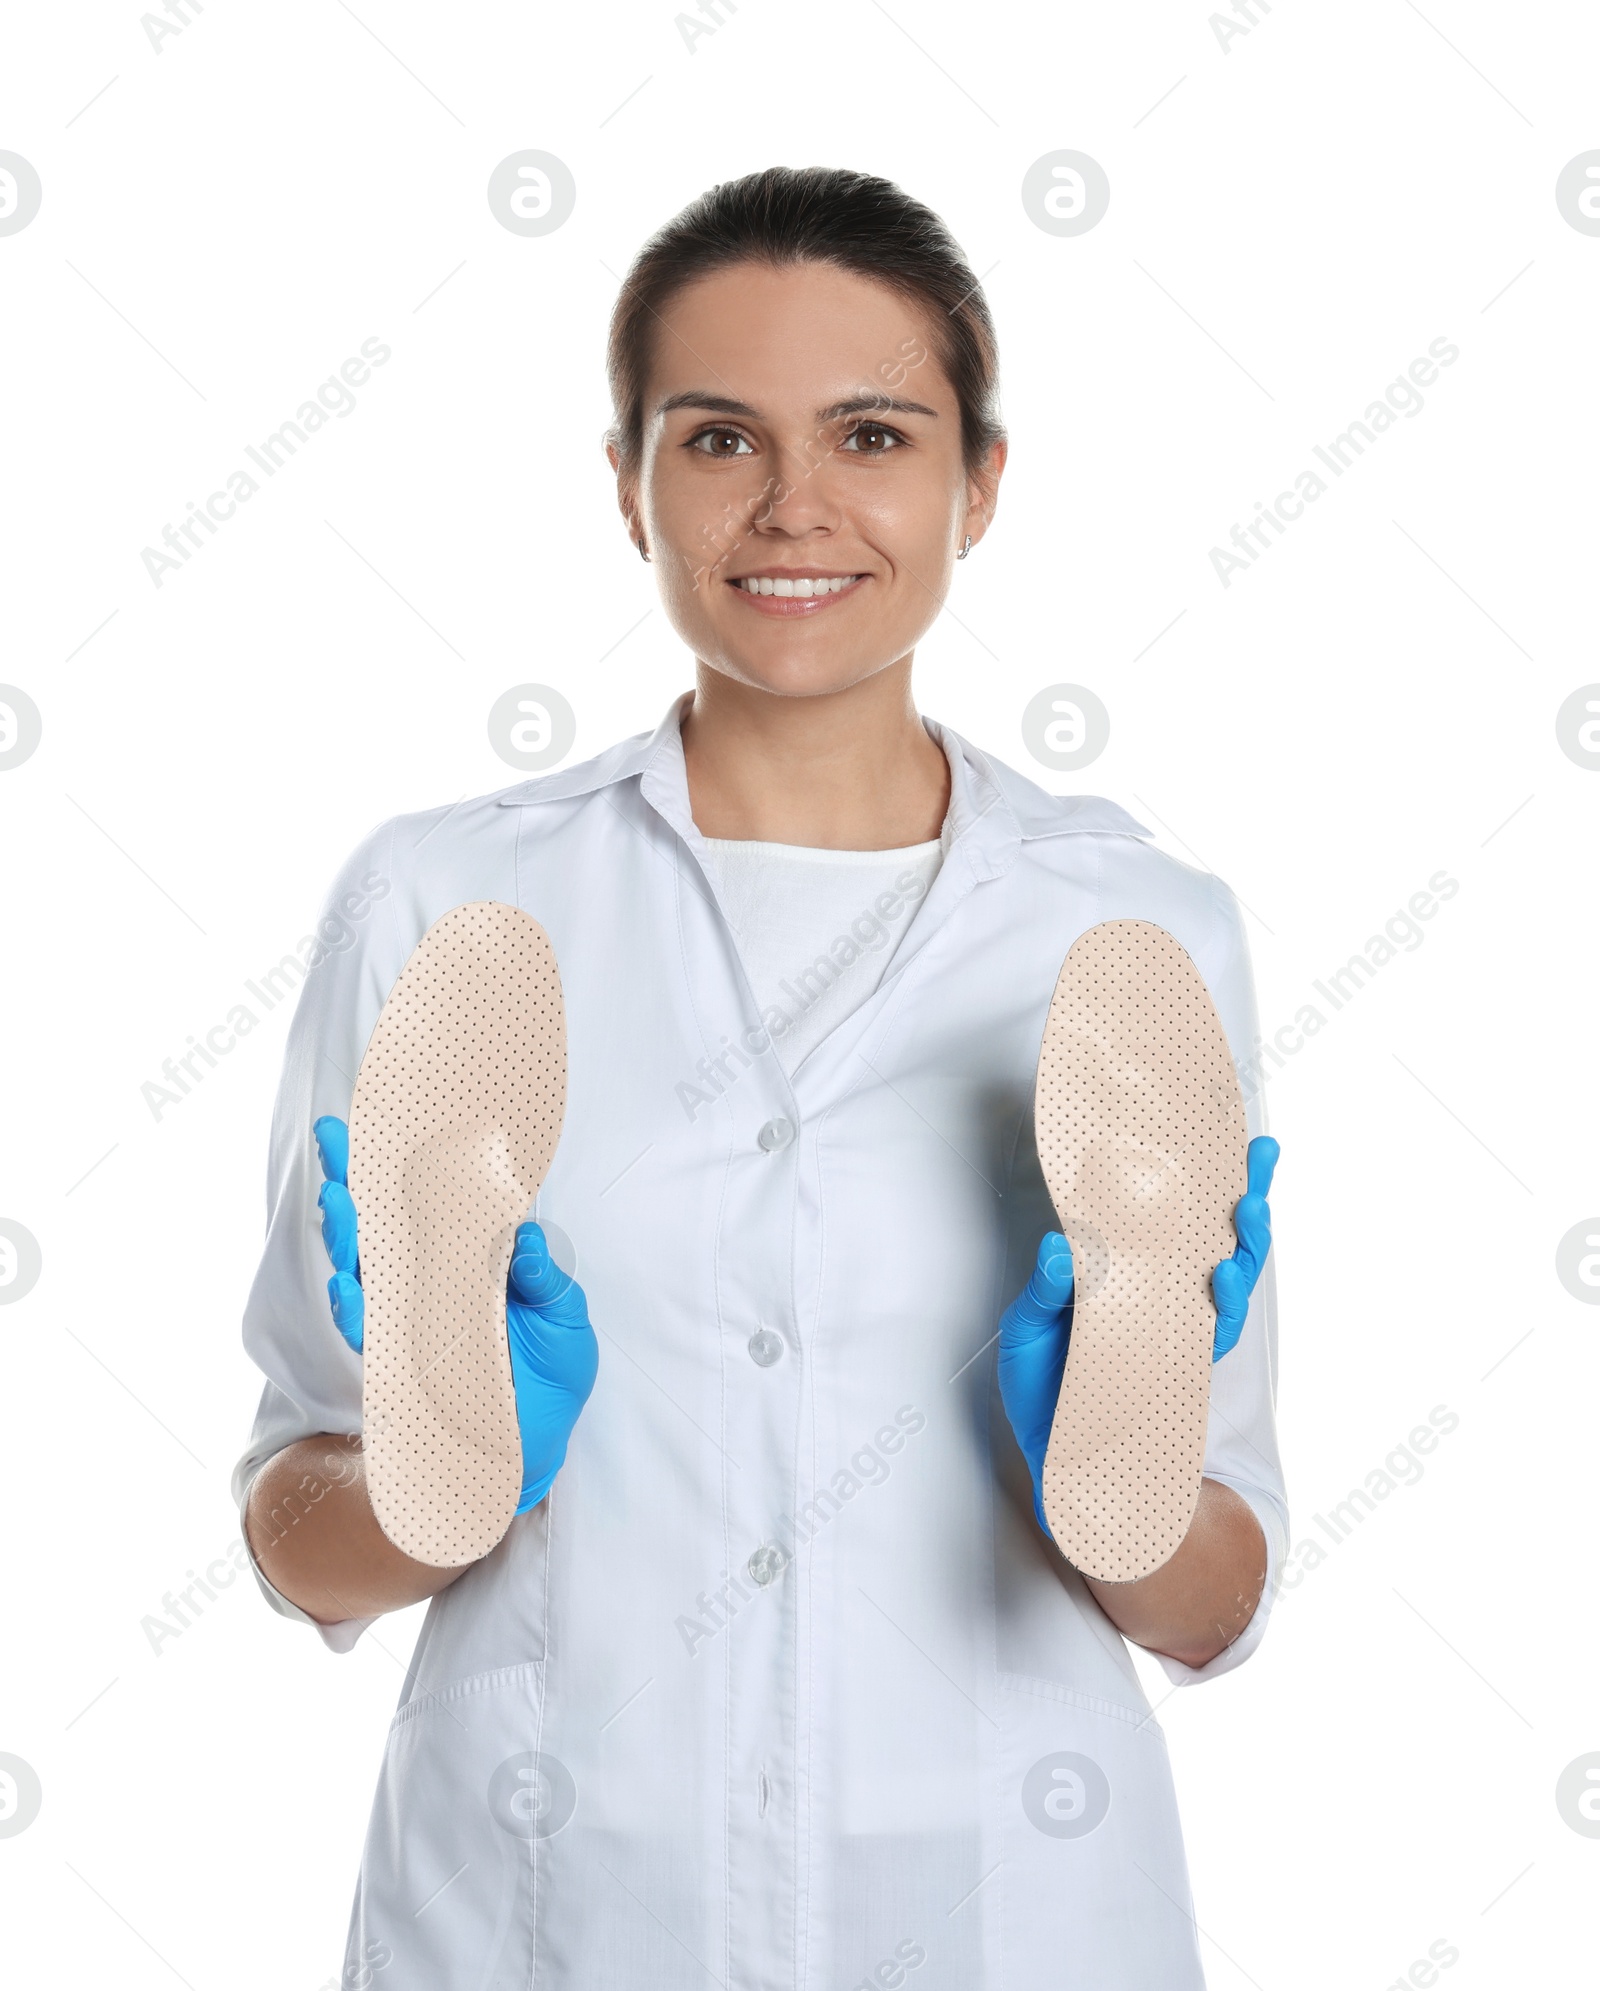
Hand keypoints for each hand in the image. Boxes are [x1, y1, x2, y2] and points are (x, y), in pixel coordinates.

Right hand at [312, 1115, 597, 1514]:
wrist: (531, 1450)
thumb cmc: (550, 1377)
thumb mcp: (565, 1322)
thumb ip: (545, 1280)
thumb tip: (526, 1236)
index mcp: (473, 1257)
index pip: (440, 1195)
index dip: (417, 1156)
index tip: (398, 1111)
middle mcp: (432, 1279)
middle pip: (386, 1217)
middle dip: (358, 1175)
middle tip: (336, 1134)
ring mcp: (409, 1316)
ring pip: (365, 1266)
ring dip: (349, 1234)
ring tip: (337, 1199)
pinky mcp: (398, 1361)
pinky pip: (368, 1331)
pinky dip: (356, 1308)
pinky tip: (346, 1283)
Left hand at [997, 1135, 1280, 1531]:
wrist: (1049, 1455)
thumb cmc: (1040, 1383)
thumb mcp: (1027, 1326)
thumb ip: (1044, 1289)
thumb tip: (1058, 1246)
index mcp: (1128, 1271)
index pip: (1169, 1214)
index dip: (1195, 1176)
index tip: (1221, 1128)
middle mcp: (1162, 1295)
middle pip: (1215, 1236)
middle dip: (1244, 1192)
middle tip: (1258, 1154)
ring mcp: (1176, 1328)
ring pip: (1228, 1279)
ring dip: (1241, 1242)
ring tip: (1246, 1209)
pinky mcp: (1180, 1365)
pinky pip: (1212, 1331)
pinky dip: (1220, 1303)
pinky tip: (1220, 1275)